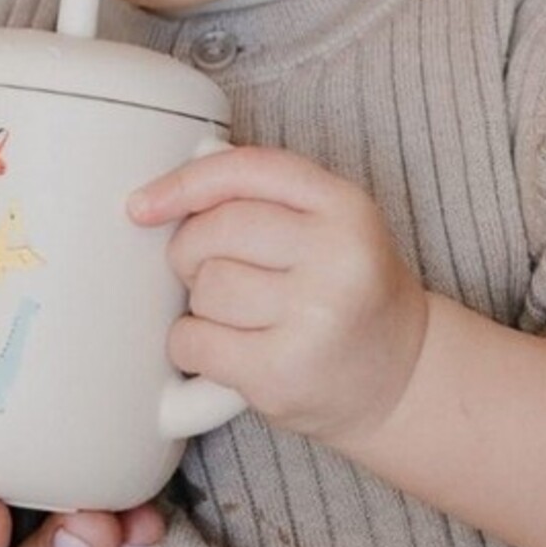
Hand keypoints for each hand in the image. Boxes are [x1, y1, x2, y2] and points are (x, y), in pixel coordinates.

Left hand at [128, 145, 427, 448]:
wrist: (401, 375)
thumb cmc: (352, 292)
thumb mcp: (332, 224)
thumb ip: (268, 195)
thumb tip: (172, 190)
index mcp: (346, 207)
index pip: (247, 171)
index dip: (184, 182)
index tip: (144, 204)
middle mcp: (337, 257)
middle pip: (216, 230)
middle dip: (192, 251)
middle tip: (211, 271)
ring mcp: (313, 318)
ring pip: (205, 287)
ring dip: (201, 303)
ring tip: (239, 315)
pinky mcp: (282, 372)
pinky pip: (195, 341)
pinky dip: (192, 344)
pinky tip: (224, 348)